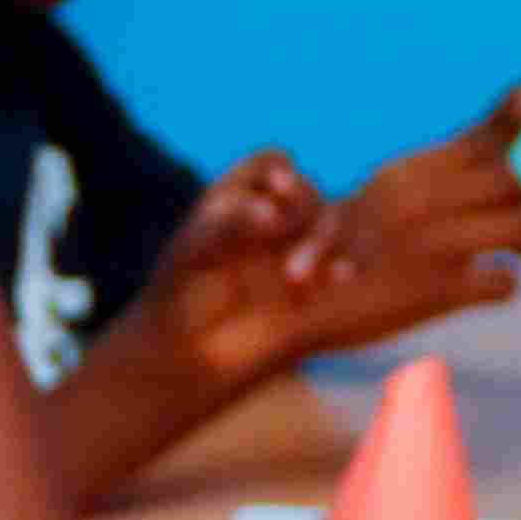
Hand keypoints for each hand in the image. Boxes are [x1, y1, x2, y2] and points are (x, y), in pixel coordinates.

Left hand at [116, 151, 339, 396]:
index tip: (276, 189)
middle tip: (278, 233)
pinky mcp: (316, 287)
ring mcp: (297, 251)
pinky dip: (343, 266)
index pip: (271, 165)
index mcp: (240, 197)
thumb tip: (273, 212)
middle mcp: (273, 219)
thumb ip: (232, 224)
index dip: (277, 172)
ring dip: (321, 241)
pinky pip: (340, 267)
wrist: (185, 354)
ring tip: (294, 279)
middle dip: (300, 208)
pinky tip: (341, 276)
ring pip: (330, 226)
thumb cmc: (178, 295)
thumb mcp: (198, 250)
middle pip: (306, 193)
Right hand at [275, 103, 520, 360]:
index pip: (486, 139)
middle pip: (514, 182)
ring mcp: (433, 244)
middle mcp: (422, 199)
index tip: (518, 166)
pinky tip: (486, 286)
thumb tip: (507, 113)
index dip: (519, 148)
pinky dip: (505, 285)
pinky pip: (505, 282)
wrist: (291, 303)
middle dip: (520, 203)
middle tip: (509, 220)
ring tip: (510, 252)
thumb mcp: (382, 193)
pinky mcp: (439, 291)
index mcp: (407, 170)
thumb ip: (432, 171)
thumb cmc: (346, 246)